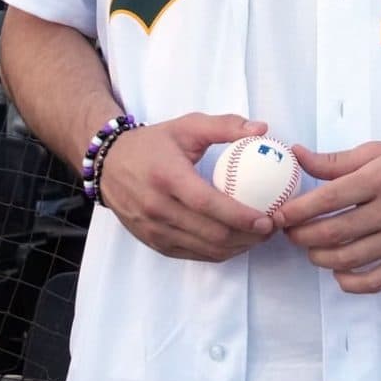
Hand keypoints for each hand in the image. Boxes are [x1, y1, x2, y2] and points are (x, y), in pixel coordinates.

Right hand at [97, 112, 278, 260]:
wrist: (108, 163)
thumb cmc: (153, 144)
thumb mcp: (187, 126)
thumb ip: (225, 125)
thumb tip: (262, 129)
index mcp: (167, 177)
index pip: (208, 204)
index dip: (241, 216)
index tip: (268, 218)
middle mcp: (157, 207)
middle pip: (211, 233)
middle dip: (248, 236)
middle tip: (272, 228)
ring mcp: (153, 228)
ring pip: (205, 249)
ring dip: (238, 247)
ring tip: (259, 236)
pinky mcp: (153, 242)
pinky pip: (193, 254)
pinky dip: (219, 252)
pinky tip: (236, 241)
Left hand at [273, 138, 380, 294]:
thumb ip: (338, 160)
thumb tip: (298, 157)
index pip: (328, 199)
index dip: (296, 210)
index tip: (279, 214)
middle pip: (333, 232)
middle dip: (301, 236)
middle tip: (289, 233)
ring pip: (349, 260)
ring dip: (319, 258)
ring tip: (311, 248)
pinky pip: (376, 282)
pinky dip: (349, 282)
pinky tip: (339, 272)